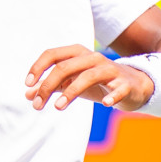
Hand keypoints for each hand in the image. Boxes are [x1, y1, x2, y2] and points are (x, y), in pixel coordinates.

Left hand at [24, 45, 154, 111]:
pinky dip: (112, 95)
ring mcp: (110, 69)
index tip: (28, 84)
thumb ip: (52, 86)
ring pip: (88, 76)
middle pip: (65, 67)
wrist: (133, 86)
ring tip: (58, 107)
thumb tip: (28, 94)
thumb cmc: (97, 83)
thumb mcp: (72, 83)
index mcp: (78, 54)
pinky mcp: (125, 84)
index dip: (38, 67)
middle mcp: (93, 58)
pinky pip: (119, 88)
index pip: (52, 54)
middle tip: (37, 105)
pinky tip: (105, 104)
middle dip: (48, 85)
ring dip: (71, 91)